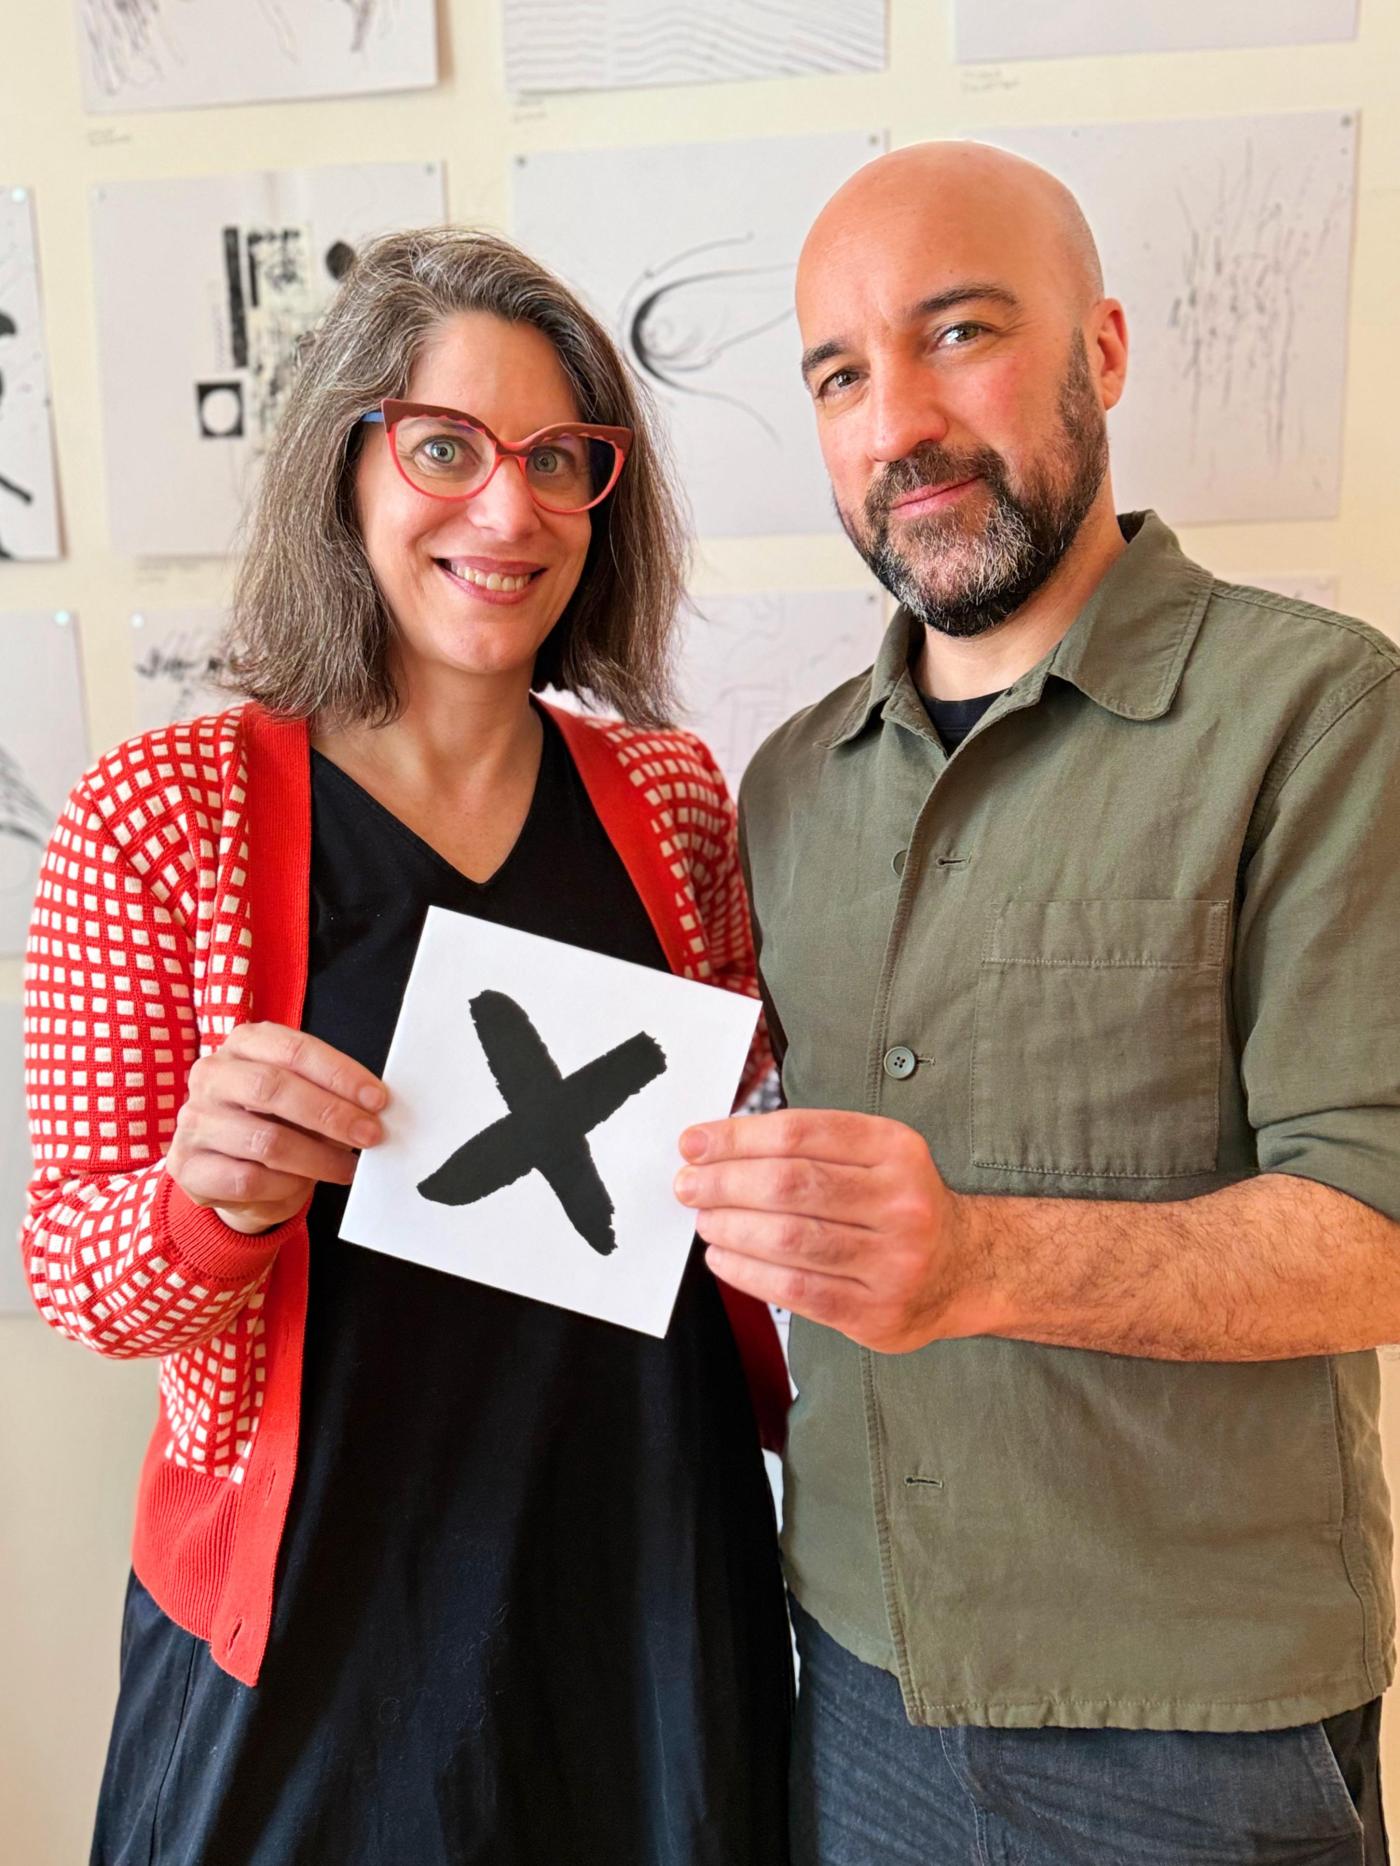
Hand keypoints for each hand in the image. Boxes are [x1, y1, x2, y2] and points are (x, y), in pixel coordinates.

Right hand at [167, 1023, 386, 1236]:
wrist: (230, 1170)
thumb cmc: (275, 1122)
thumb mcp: (302, 1097)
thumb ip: (330, 1095)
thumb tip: (372, 1110)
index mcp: (244, 1043)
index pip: (295, 1049)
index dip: (339, 1074)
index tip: (377, 1099)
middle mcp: (212, 1074)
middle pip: (274, 1088)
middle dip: (331, 1114)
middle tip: (369, 1134)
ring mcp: (194, 1121)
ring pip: (265, 1140)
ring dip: (318, 1158)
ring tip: (346, 1167)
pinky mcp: (187, 1166)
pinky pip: (247, 1180)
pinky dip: (285, 1186)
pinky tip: (303, 1186)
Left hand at [674, 1109, 983, 1352]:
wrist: (967, 1269)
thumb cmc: (900, 1204)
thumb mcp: (876, 1155)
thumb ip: (809, 1147)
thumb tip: (716, 1148)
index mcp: (896, 1149)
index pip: (799, 1133)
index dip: (736, 1137)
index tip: (694, 1143)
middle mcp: (901, 1202)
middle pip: (790, 1184)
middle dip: (725, 1183)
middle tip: (689, 1185)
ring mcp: (893, 1262)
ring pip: (789, 1238)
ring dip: (731, 1227)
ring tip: (705, 1220)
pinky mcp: (876, 1313)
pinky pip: (796, 1289)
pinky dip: (748, 1271)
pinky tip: (723, 1258)